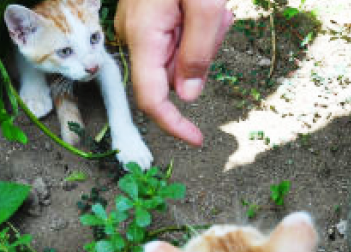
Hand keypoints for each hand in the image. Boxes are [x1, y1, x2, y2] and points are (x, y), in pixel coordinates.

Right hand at [115, 0, 232, 145]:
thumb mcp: (206, 4)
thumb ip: (198, 51)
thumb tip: (187, 96)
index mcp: (143, 34)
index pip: (151, 97)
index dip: (173, 124)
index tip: (196, 139)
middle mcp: (132, 33)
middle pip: (170, 72)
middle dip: (201, 58)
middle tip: (218, 20)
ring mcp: (134, 24)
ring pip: (173, 54)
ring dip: (200, 39)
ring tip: (210, 6)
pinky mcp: (141, 16)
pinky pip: (169, 36)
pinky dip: (191, 27)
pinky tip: (199, 5)